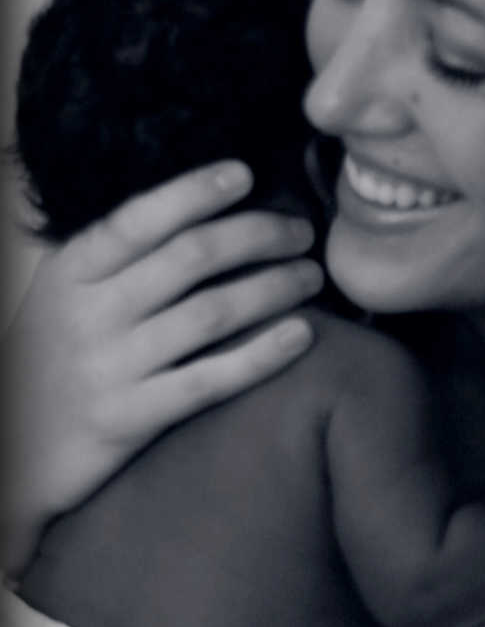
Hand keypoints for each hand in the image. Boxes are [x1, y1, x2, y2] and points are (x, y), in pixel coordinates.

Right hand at [2, 162, 322, 569]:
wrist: (11, 451)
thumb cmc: (55, 358)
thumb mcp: (65, 295)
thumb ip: (117, 255)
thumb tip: (201, 205)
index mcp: (72, 271)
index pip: (139, 218)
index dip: (194, 191)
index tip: (246, 174)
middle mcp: (87, 313)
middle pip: (190, 258)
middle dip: (258, 236)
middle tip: (302, 233)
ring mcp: (107, 368)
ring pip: (210, 314)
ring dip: (273, 288)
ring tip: (312, 278)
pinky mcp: (127, 419)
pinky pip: (208, 380)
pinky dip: (262, 355)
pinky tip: (303, 335)